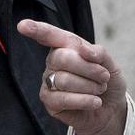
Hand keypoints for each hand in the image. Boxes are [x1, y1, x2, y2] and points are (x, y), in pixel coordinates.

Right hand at [17, 19, 127, 134]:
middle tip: (104, 77)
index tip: (22, 25)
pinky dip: (85, 100)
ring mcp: (49, 82)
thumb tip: (84, 50)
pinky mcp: (49, 102)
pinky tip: (95, 102)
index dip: (36, 29)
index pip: (49, 35)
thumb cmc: (106, 82)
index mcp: (65, 46)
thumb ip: (98, 52)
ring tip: (99, 90)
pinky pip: (63, 99)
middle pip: (62, 58)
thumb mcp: (109, 63)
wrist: (112, 109)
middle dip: (89, 68)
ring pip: (64, 80)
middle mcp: (53, 62)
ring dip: (90, 86)